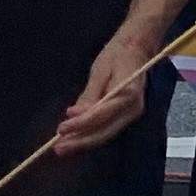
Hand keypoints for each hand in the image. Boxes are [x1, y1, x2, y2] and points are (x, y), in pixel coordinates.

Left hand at [52, 17, 165, 153]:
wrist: (137, 47)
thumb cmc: (117, 54)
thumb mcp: (100, 70)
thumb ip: (89, 95)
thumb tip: (75, 115)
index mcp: (128, 94)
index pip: (101, 114)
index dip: (81, 123)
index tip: (61, 128)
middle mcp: (133, 110)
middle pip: (104, 131)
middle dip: (80, 141)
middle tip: (57, 148)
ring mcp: (132, 115)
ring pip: (106, 134)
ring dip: (84, 142)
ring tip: (62, 147)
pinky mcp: (126, 116)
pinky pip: (108, 129)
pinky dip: (91, 134)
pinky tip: (75, 138)